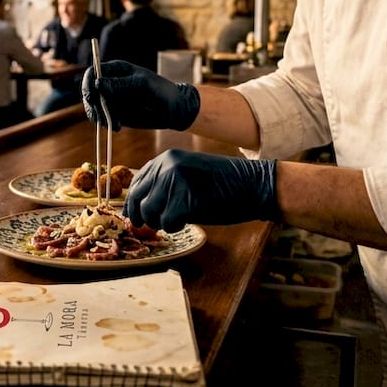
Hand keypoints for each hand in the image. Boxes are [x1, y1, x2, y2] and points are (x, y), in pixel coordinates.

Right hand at [81, 60, 199, 130]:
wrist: (173, 110)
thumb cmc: (161, 91)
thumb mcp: (143, 86)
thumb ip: (121, 84)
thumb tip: (98, 84)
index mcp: (115, 70)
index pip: (93, 72)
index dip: (88, 83)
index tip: (92, 97)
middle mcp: (109, 83)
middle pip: (89, 90)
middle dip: (93, 104)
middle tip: (103, 116)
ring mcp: (110, 98)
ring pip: (92, 106)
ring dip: (99, 116)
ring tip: (116, 124)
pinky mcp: (113, 113)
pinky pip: (100, 118)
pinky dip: (104, 123)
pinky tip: (117, 127)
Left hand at [124, 149, 277, 231]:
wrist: (253, 184)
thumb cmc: (223, 185)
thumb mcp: (188, 176)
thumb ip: (165, 186)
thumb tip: (142, 208)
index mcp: (165, 158)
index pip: (137, 183)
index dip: (133, 203)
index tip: (136, 216)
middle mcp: (167, 165)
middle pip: (138, 199)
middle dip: (142, 217)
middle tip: (151, 226)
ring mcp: (176, 180)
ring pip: (150, 212)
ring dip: (160, 222)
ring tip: (176, 220)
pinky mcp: (186, 198)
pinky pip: (167, 222)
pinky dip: (174, 227)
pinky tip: (185, 222)